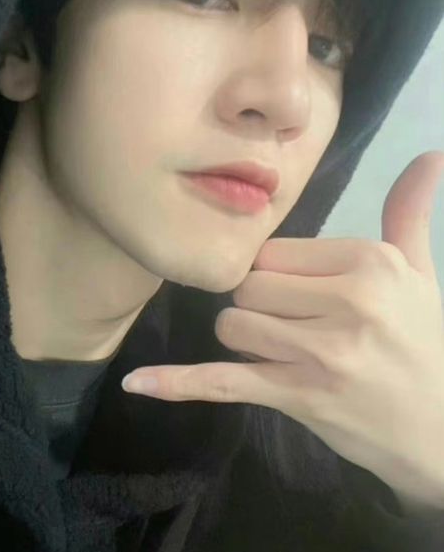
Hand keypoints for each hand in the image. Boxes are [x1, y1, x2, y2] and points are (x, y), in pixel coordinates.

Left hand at [122, 152, 443, 507]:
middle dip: (257, 305)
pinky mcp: (298, 396)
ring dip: (244, 339)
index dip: (274, 274)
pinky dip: (177, 383)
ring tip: (284, 353)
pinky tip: (136, 383)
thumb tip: (430, 154)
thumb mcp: (421, 271)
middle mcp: (344, 302)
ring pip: (231, 326)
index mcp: (367, 262)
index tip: (297, 293)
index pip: (274, 251)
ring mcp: (318, 353)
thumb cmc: (426, 342)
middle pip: (247, 286)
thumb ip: (408, 211)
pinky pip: (222, 382)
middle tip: (293, 325)